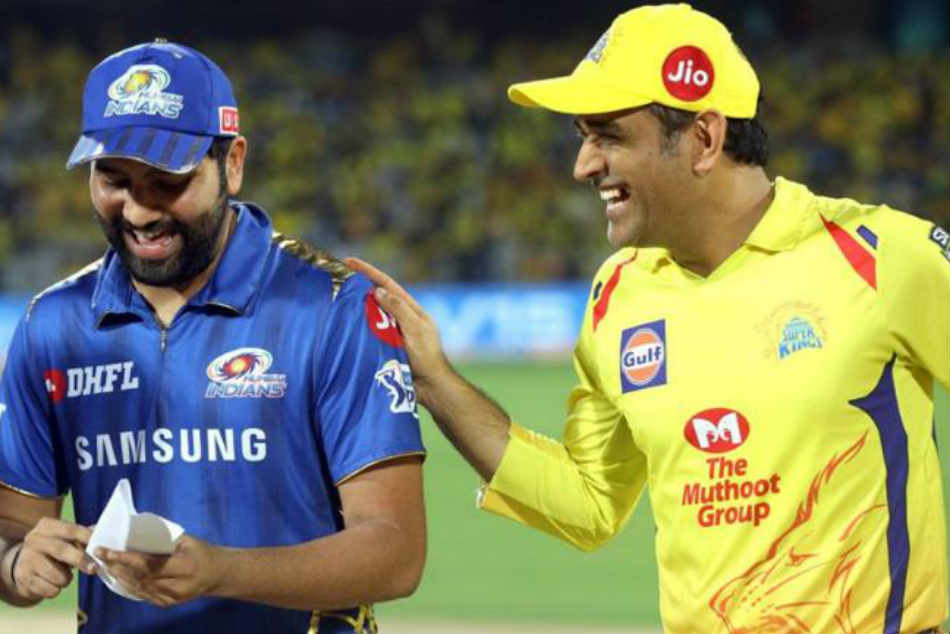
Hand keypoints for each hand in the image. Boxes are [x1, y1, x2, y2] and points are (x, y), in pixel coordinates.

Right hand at [14, 517, 94, 599]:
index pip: (71, 530)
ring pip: (56, 574)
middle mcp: (34, 540)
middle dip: (80, 560)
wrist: (23, 564)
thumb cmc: (54, 549)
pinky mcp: (23, 578)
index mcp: (47, 526)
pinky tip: (51, 583)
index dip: (87, 539)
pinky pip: (49, 589)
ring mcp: (27, 559)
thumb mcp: (65, 538)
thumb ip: (83, 537)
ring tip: (63, 576)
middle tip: (93, 569)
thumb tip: (104, 536)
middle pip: (61, 550)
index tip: (100, 548)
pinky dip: (56, 590)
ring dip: (66, 579)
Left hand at [96, 534, 223, 606]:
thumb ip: (163, 538)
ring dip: (118, 575)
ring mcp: (169, 598)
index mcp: (183, 567)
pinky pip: (141, 594)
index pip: (148, 564)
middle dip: (116, 565)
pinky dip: (126, 584)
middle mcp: (175, 586)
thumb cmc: (202, 552)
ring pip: (137, 587)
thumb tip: (135, 531)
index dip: (125, 558)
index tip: (106, 550)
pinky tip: (117, 576)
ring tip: (103, 564)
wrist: (217, 575)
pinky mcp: (165, 604)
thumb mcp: (188, 540)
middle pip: (139, 576)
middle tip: (98, 554)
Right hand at [344, 257, 450, 402]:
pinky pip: (366, 334)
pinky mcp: (383, 349)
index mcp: (411, 310)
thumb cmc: (427, 357)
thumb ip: (398, 309)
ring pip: (369, 316)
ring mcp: (391, 334)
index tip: (349, 261)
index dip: (369, 272)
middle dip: (357, 287)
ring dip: (353, 308)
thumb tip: (377, 290)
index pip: (387, 285)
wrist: (430, 388)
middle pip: (375, 298)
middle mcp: (399, 319)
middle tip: (335, 279)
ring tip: (333, 299)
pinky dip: (355, 328)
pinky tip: (340, 326)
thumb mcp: (415, 329)